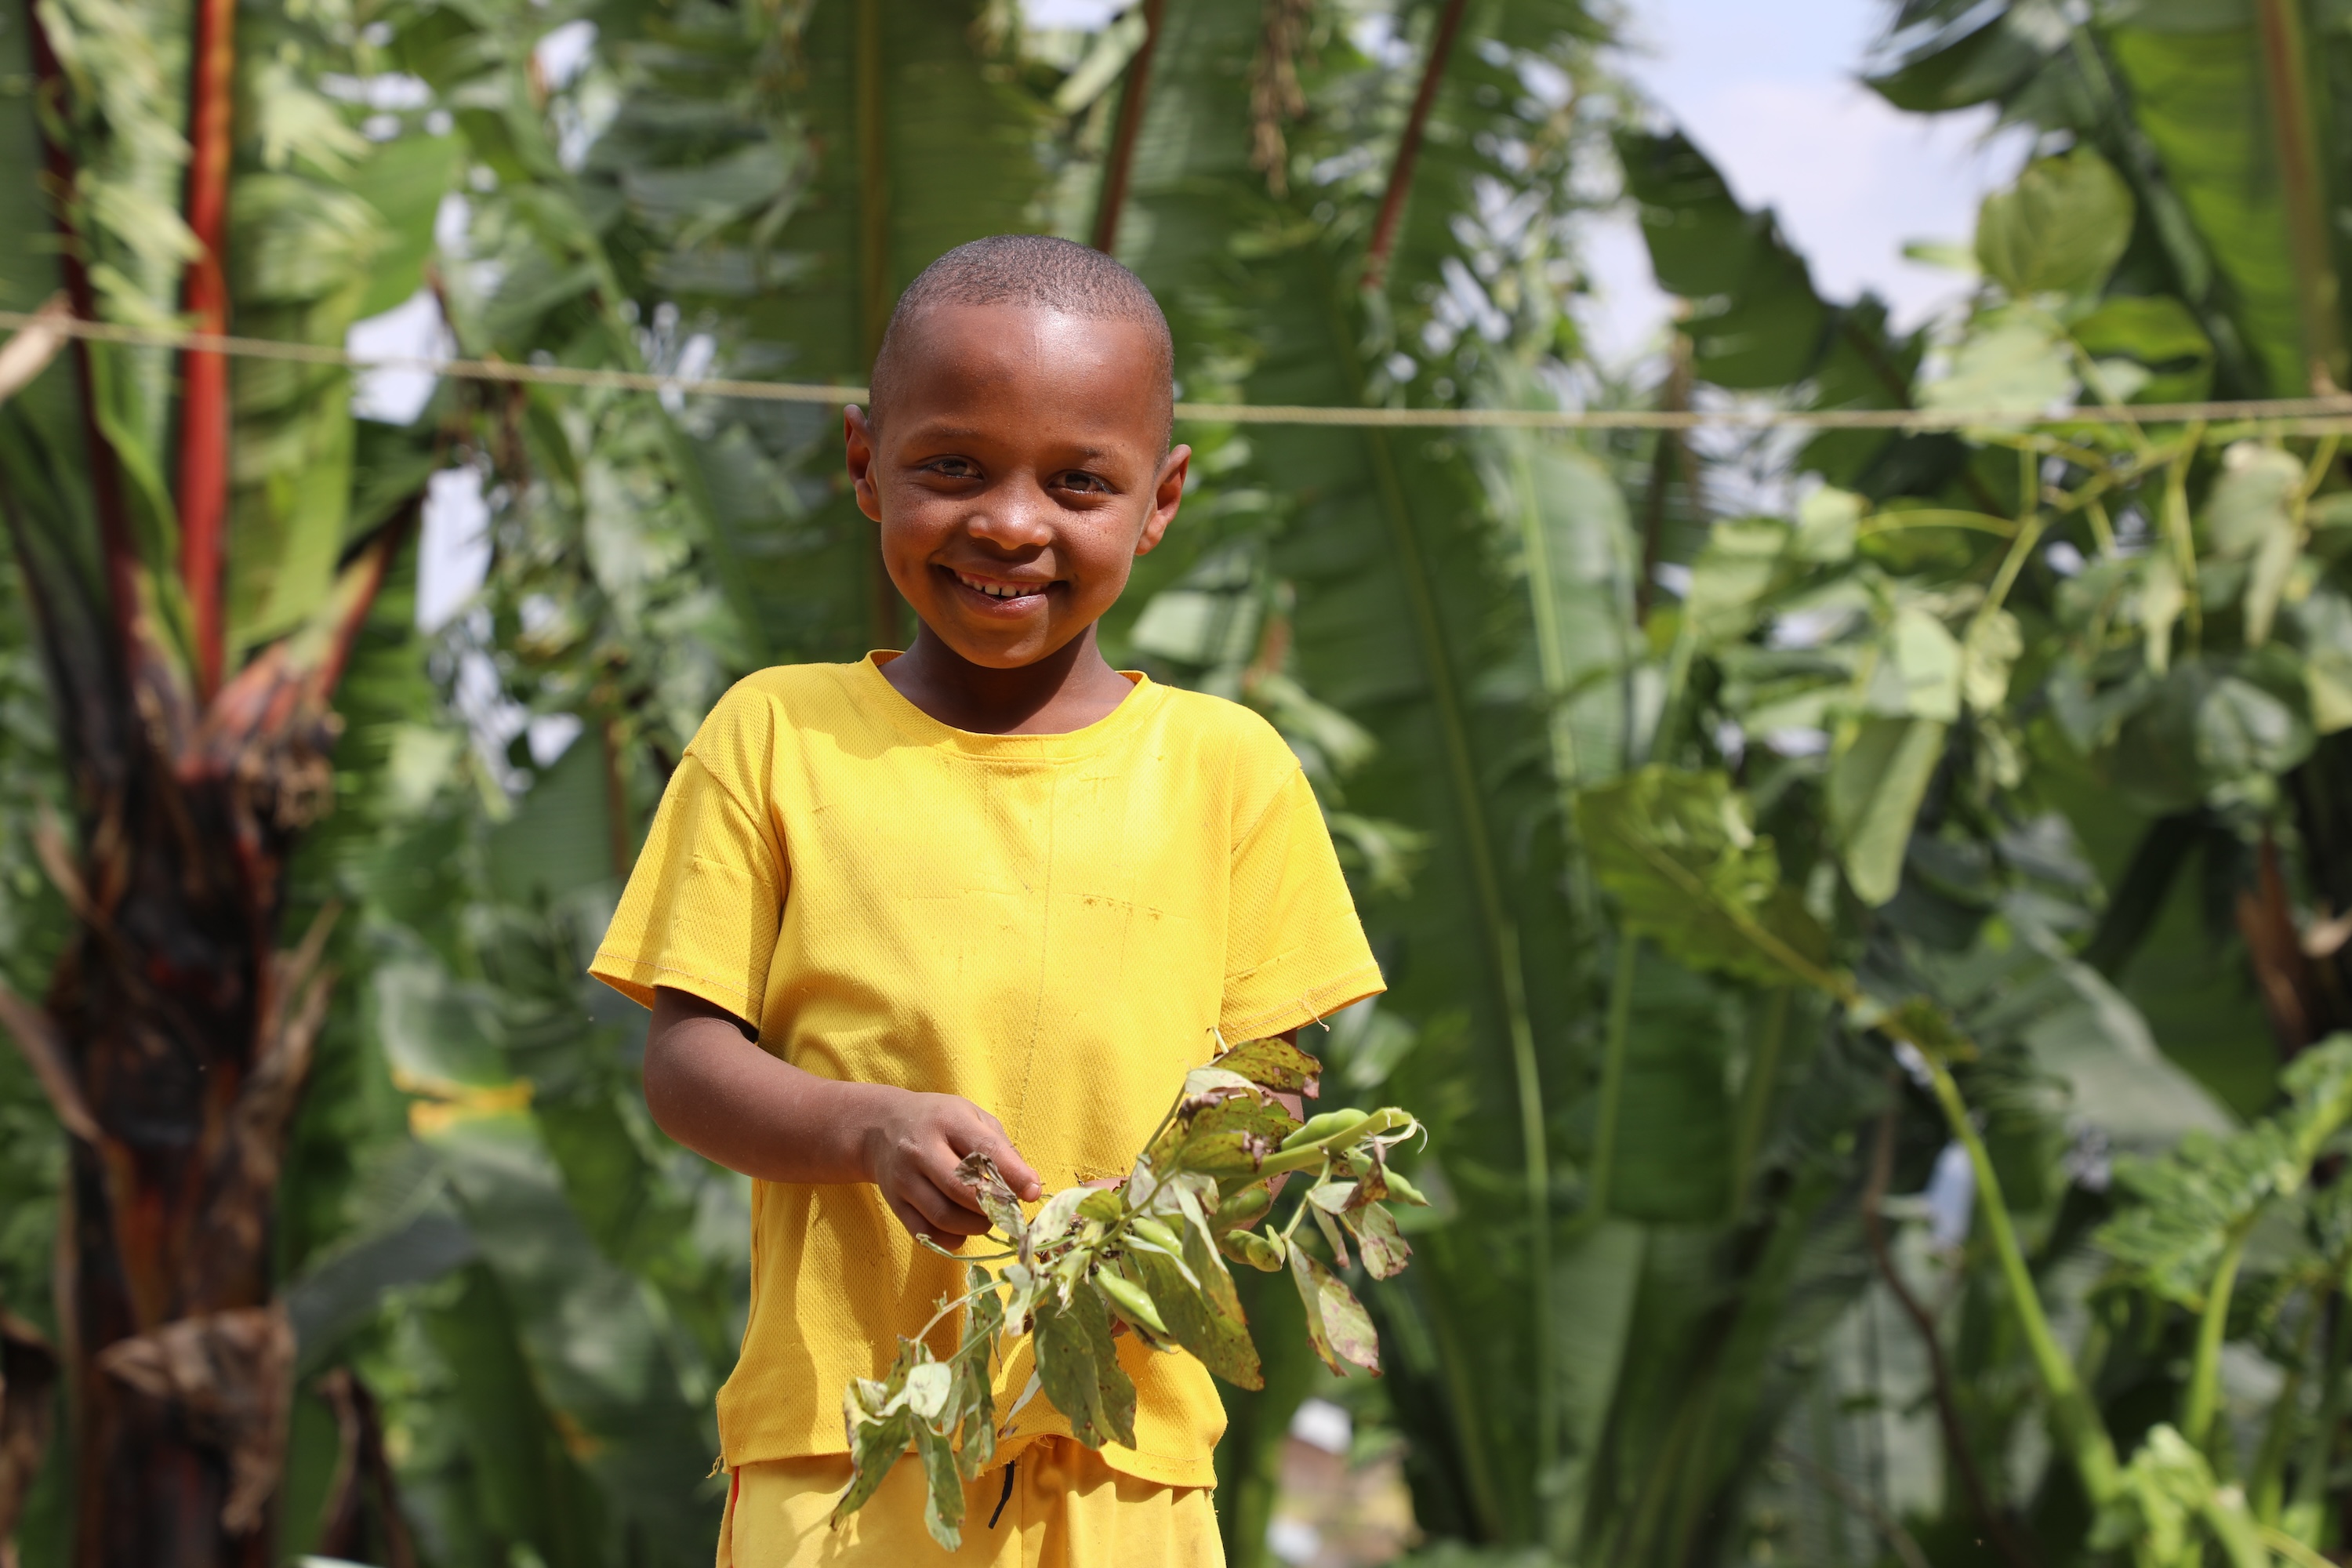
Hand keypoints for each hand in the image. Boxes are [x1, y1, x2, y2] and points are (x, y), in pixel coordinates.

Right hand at [862, 1090, 1041, 1243]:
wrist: (881, 1127)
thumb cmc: (939, 1122)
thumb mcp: (971, 1117)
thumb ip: (1002, 1149)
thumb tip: (1031, 1187)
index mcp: (948, 1121)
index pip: (984, 1150)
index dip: (1013, 1175)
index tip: (1033, 1192)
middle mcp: (921, 1149)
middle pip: (962, 1189)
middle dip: (993, 1206)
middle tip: (1008, 1210)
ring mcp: (904, 1179)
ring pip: (944, 1216)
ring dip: (975, 1226)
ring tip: (987, 1218)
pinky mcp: (894, 1203)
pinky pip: (925, 1233)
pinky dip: (951, 1239)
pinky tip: (962, 1229)